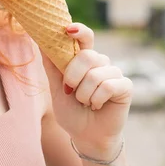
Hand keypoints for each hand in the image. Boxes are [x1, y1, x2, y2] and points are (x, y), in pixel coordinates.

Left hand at [41, 23, 132, 158]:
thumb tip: (39, 40)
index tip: (67, 29)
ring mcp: (114, 73)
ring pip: (96, 74)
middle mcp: (100, 62)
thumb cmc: (71, 110)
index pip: (84, 37)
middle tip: (71, 91)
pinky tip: (98, 106)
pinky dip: (97, 99)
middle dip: (73, 76)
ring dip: (84, 94)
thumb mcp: (56, 87)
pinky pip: (108, 86)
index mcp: (82, 59)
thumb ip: (51, 65)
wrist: (86, 136)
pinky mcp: (125, 86)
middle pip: (87, 56)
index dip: (78, 30)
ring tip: (85, 102)